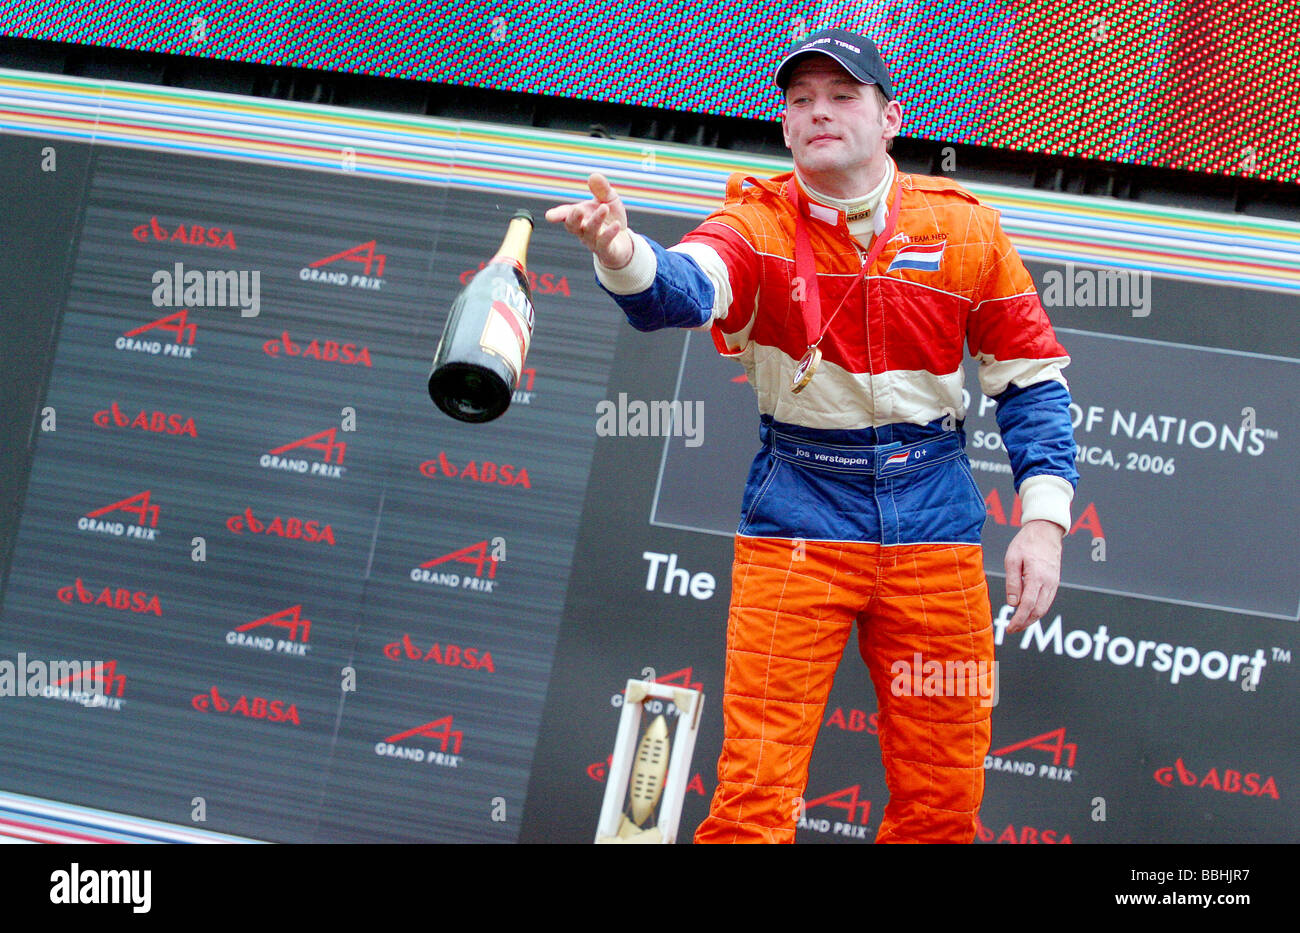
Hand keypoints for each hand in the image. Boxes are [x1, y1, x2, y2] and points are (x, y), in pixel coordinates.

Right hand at [544, 173, 634, 269]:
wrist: (624, 241)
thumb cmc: (611, 218)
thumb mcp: (608, 200)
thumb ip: (601, 189)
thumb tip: (594, 176)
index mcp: (580, 216)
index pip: (565, 215)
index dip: (557, 215)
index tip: (549, 216)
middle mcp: (583, 230)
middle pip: (572, 226)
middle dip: (573, 218)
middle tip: (578, 209)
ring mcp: (593, 241)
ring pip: (590, 232)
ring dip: (596, 220)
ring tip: (604, 208)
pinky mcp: (606, 250)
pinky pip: (604, 243)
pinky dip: (609, 234)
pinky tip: (616, 225)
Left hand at [1003, 519, 1063, 633]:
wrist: (1045, 531)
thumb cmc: (1026, 542)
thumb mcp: (1012, 559)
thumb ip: (1013, 582)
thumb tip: (1012, 603)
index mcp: (1037, 576)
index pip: (1028, 605)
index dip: (1018, 620)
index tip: (1009, 628)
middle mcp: (1049, 582)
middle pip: (1038, 611)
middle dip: (1025, 623)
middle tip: (1012, 629)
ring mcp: (1054, 582)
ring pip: (1044, 608)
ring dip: (1032, 619)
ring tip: (1019, 624)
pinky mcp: (1055, 581)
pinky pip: (1047, 601)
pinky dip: (1038, 610)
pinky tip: (1028, 612)